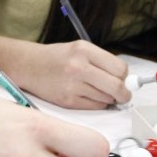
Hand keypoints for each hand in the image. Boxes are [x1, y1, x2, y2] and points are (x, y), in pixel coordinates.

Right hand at [16, 40, 130, 109]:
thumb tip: (127, 81)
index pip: (120, 69)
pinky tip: (86, 95)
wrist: (29, 65)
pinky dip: (96, 104)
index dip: (125, 77)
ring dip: (107, 98)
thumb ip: (102, 62)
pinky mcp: (67, 101)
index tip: (123, 80)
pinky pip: (94, 107)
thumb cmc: (57, 58)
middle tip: (122, 95)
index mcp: (84, 50)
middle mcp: (78, 67)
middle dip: (124, 94)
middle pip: (116, 87)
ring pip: (106, 99)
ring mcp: (72, 85)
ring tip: (95, 90)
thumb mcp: (79, 49)